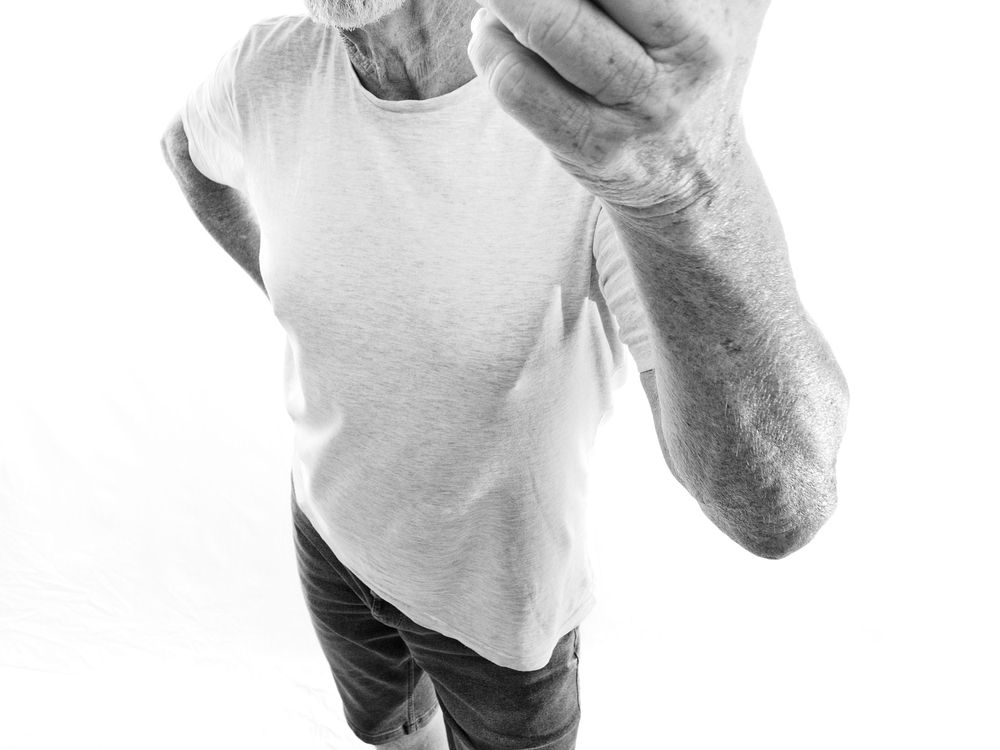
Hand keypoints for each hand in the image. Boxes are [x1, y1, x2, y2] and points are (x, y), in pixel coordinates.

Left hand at [467, 0, 769, 217]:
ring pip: (544, 29)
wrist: (699, 175)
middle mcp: (684, 62)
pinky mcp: (593, 150)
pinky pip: (518, 87)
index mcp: (708, 17)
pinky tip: (489, 34)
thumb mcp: (728, 0)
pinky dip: (489, 49)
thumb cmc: (692, 59)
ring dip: (502, 0)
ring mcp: (637, 112)